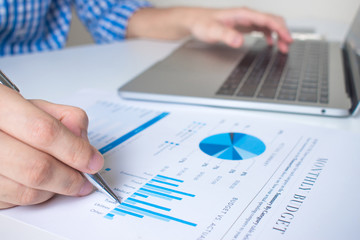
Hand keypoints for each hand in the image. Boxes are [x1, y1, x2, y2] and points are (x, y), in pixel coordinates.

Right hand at [0, 85, 103, 208]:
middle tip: (85, 181)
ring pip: (27, 191)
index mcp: (0, 107)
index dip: (75, 150)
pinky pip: (16, 201)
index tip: (93, 161)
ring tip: (67, 181)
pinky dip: (37, 196)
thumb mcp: (38, 107)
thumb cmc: (10, 118)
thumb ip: (67, 118)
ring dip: (56, 190)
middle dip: (70, 178)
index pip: (44, 131)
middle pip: (36, 168)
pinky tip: (44, 184)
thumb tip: (84, 144)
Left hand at [127, 7, 292, 52]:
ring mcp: (245, 20)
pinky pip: (261, 29)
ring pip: (268, 25)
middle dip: (283, 32)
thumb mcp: (212, 31)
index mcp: (242, 14)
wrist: (193, 21)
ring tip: (282, 47)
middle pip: (271, 20)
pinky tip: (269, 43)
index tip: (287, 39)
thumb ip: (226, 35)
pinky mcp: (242, 26)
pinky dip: (269, 35)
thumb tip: (239, 41)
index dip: (280, 29)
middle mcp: (246, 15)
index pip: (268, 19)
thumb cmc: (201, 23)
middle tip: (288, 46)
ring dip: (277, 35)